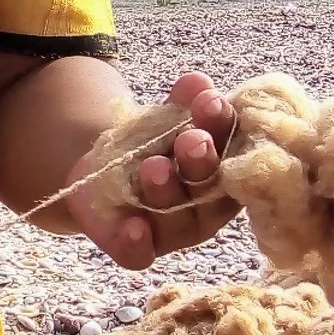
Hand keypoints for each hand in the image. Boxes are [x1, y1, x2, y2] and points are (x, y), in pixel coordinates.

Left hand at [63, 71, 239, 268]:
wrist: (101, 174)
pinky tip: (133, 227)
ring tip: (155, 167)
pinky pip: (140, 253)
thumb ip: (180, 104)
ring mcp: (171, 232)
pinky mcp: (136, 248)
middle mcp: (204, 208)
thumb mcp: (163, 121)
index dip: (224, 128)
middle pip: (207, 187)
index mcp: (222, 174)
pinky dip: (137, 242)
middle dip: (200, 162)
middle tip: (191, 139)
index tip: (212, 102)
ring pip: (176, 219)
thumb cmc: (151, 147)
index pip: (232, 152)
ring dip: (167, 192)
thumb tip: (197, 80)